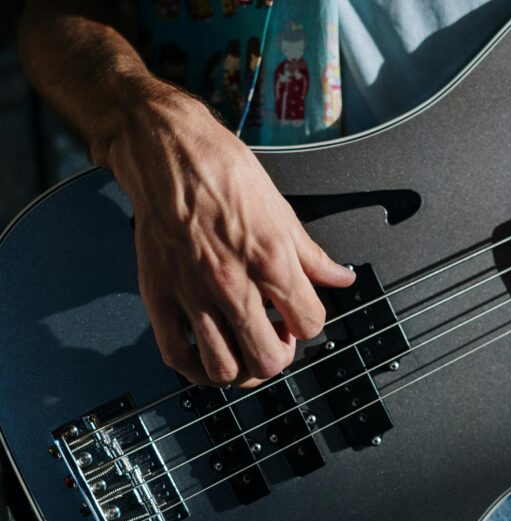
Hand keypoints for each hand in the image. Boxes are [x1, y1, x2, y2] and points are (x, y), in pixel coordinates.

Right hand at [106, 87, 354, 386]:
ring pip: (224, 368)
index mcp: (271, 260)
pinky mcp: (160, 296)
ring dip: (239, 369)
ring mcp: (193, 294)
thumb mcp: (281, 211)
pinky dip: (195, 367)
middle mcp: (233, 284)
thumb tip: (341, 278)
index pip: (308, 324)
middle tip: (271, 339)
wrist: (166, 151)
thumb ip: (312, 256)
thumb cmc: (222, 172)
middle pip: (268, 359)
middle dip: (277, 356)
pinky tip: (205, 354)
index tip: (297, 316)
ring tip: (240, 350)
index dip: (307, 324)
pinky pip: (177, 356)